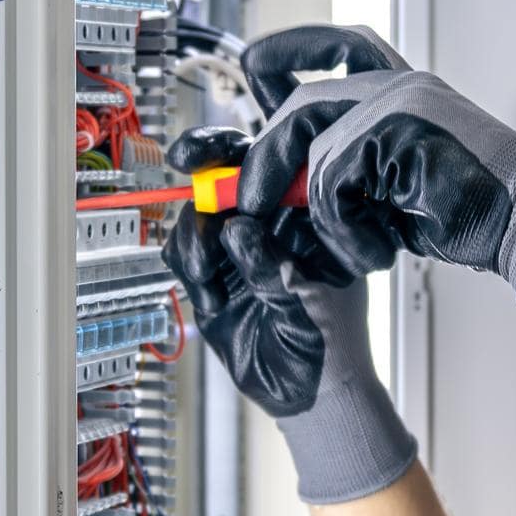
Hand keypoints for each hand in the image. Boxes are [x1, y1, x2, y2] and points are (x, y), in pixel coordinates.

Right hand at [163, 125, 415, 503]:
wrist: (310, 396)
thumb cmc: (333, 342)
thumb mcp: (312, 300)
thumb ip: (274, 265)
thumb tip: (237, 228)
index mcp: (310, 214)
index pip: (287, 151)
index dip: (261, 119)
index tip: (239, 124)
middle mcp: (272, 221)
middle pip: (232, 165)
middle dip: (206, 156)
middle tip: (188, 158)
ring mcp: (239, 245)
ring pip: (200, 208)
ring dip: (195, 232)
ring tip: (207, 269)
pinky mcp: (212, 272)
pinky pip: (183, 248)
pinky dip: (188, 264)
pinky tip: (210, 295)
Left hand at [236, 25, 515, 298]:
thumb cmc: (474, 209)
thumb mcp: (399, 186)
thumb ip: (351, 172)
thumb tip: (284, 185)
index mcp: (405, 89)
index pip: (337, 45)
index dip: (289, 50)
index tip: (253, 66)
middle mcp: (399, 84)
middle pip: (302, 101)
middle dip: (267, 155)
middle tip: (250, 199)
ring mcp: (399, 101)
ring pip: (311, 143)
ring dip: (307, 206)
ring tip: (336, 246)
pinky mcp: (397, 128)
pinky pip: (332, 178)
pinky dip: (342, 226)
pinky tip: (374, 249)